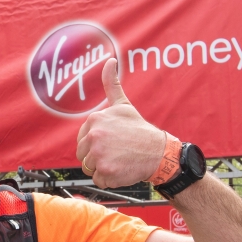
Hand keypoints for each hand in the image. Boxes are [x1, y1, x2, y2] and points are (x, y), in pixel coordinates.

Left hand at [76, 58, 166, 188]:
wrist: (158, 152)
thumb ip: (111, 85)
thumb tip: (109, 61)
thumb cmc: (139, 130)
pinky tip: (121, 169)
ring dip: (103, 168)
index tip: (112, 142)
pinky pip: (98, 180)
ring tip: (119, 160)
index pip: (82, 140)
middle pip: (82, 155)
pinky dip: (109, 179)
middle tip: (116, 152)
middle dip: (97, 157)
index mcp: (94, 120)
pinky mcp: (105, 172)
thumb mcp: (123, 105)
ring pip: (89, 168)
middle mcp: (94, 136)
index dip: (96, 144)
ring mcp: (99, 155)